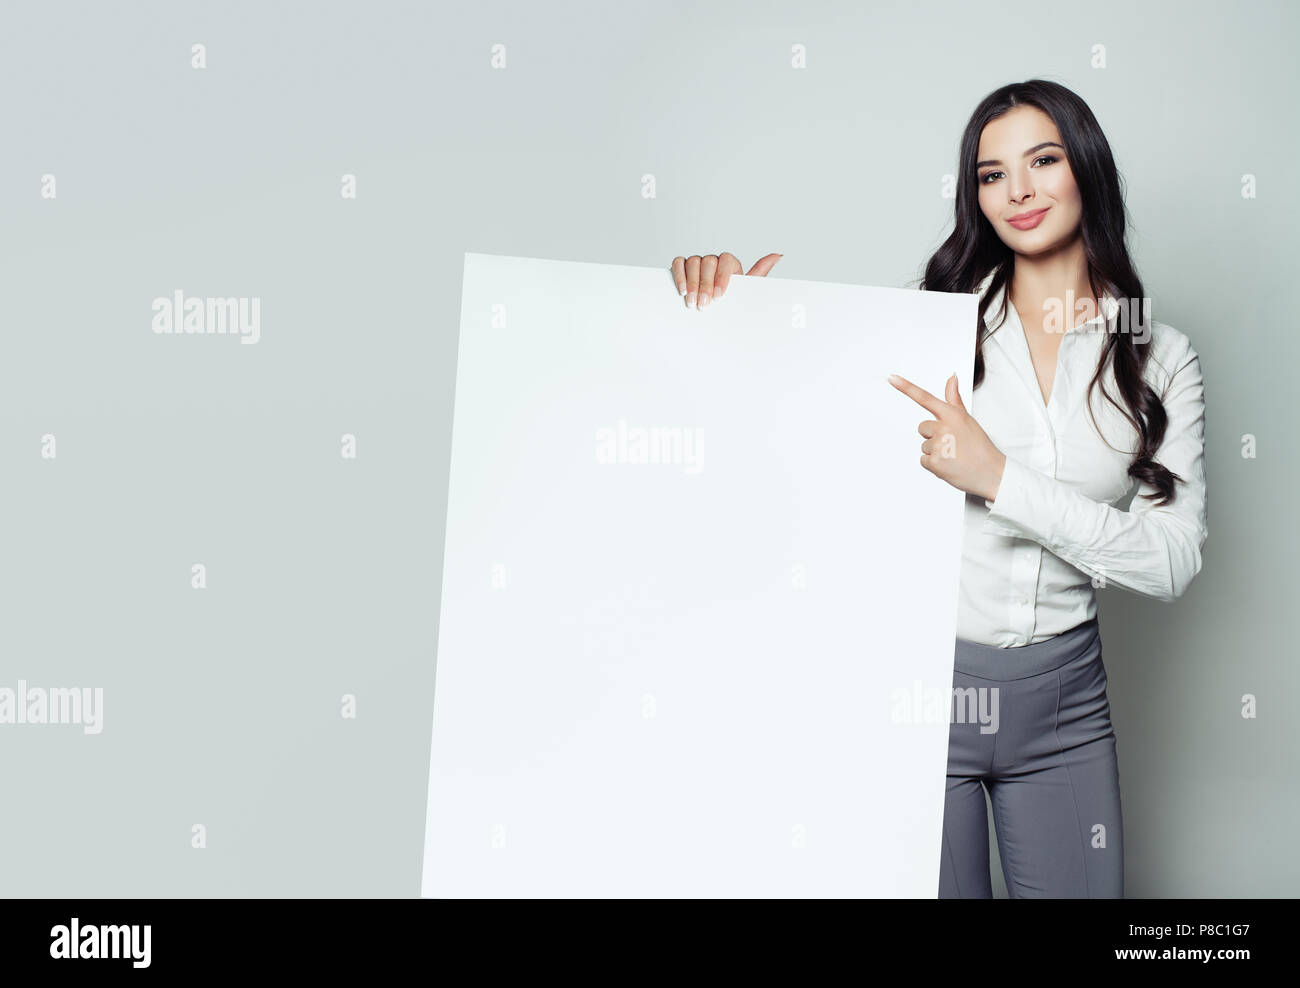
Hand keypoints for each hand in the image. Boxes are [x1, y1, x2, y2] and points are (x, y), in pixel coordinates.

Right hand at [670, 252, 782, 308]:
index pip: (726, 261)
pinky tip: (682, 290)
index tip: (719, 296)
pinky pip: (679, 263)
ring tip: (692, 302)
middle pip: (707, 262)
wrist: (713, 315)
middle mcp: (713, 261)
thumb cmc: (730, 302)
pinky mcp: (682, 267)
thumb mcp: (745, 291)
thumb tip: (778, 255)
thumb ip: (759, 273)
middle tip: (704, 304)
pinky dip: (679, 275)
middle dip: (705, 285)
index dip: (721, 277)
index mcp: (729, 265)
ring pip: (693, 262)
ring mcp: (697, 263)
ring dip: (692, 283)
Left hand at [888, 372, 1006, 502]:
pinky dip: (933, 465)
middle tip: (952, 444)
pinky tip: (949, 465)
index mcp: (953, 415)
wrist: (991, 472)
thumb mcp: (967, 419)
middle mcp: (944, 428)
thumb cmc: (979, 446)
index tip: (892, 378)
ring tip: (953, 456)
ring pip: (923, 445)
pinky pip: (923, 460)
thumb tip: (951, 377)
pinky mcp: (934, 463)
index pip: (925, 398)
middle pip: (922, 428)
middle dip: (933, 436)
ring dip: (935, 452)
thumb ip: (954, 398)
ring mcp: (938, 445)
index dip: (906, 387)